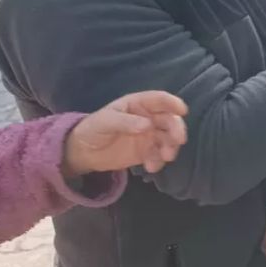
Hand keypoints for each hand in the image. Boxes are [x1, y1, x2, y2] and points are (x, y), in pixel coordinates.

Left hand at [62, 91, 188, 178]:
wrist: (83, 152)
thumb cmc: (93, 129)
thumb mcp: (105, 122)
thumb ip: (126, 122)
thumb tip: (147, 125)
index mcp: (138, 104)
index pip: (159, 100)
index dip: (172, 103)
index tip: (182, 111)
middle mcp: (148, 118)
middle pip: (169, 120)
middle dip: (176, 129)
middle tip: (178, 140)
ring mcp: (149, 135)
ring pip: (169, 138)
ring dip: (171, 147)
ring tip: (165, 157)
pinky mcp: (147, 152)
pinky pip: (159, 155)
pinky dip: (159, 161)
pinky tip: (150, 167)